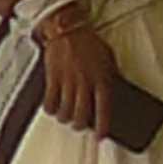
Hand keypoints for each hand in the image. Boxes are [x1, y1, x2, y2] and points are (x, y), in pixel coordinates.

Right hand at [39, 21, 118, 136]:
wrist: (66, 28)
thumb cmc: (88, 42)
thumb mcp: (108, 58)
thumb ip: (110, 75)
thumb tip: (113, 92)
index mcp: (102, 78)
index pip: (104, 109)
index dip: (102, 126)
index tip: (100, 136)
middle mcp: (85, 82)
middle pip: (81, 115)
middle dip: (79, 125)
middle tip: (79, 125)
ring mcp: (67, 81)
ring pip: (65, 111)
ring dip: (65, 119)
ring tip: (66, 118)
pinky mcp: (52, 78)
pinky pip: (49, 101)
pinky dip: (50, 109)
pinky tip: (52, 109)